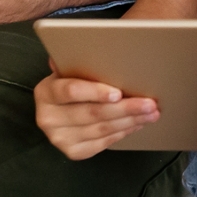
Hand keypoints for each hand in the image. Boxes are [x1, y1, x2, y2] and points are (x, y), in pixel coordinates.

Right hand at [34, 63, 159, 159]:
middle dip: (125, 108)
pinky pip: (103, 143)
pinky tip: (137, 123)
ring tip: (151, 112)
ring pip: (101, 130)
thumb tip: (94, 44)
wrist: (62, 104)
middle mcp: (48, 118)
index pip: (71, 91)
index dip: (96, 92)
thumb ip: (78, 57)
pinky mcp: (73, 152)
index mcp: (45, 92)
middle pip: (92, 113)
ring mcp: (59, 138)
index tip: (119, 92)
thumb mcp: (71, 65)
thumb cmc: (74, 78)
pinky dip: (123, 132)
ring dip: (130, 121)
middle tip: (149, 103)